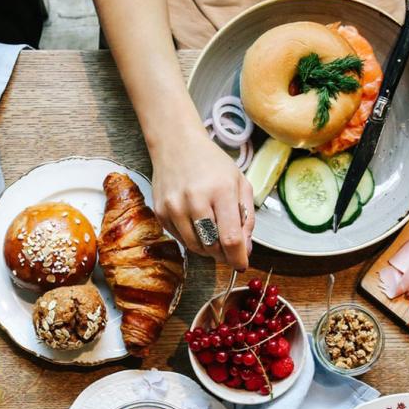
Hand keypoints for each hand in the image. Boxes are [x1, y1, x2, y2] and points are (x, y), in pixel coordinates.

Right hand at [151, 128, 255, 270]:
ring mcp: (174, 207)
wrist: (176, 145)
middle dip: (224, 254)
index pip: (230, 238)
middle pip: (212, 246)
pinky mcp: (160, 212)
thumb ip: (247, 218)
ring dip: (208, 249)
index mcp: (220, 190)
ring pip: (195, 247)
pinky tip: (197, 224)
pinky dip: (193, 239)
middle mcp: (194, 200)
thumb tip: (245, 250)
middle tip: (229, 248)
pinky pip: (180, 239)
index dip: (238, 257)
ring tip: (214, 234)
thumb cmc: (212, 164)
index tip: (242, 264)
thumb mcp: (240, 183)